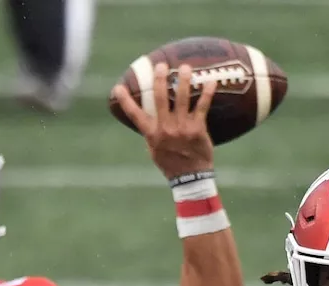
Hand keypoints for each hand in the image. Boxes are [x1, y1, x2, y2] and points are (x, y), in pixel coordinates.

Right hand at [111, 63, 217, 180]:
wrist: (190, 178)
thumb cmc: (171, 163)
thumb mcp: (154, 150)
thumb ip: (151, 133)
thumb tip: (146, 119)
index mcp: (152, 134)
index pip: (135, 114)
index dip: (125, 101)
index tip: (118, 87)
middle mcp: (165, 128)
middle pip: (160, 98)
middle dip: (159, 79)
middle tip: (161, 65)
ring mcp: (182, 128)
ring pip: (181, 98)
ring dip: (183, 80)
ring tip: (185, 67)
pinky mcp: (197, 129)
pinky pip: (202, 107)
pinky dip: (207, 93)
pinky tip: (210, 81)